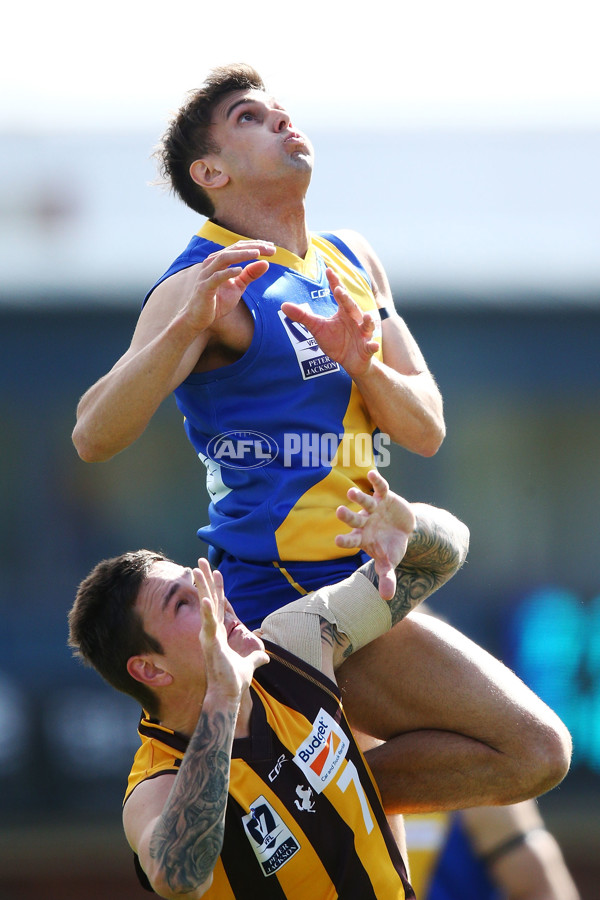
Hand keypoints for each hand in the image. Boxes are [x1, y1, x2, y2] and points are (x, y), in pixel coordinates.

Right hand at [183, 241, 274, 333]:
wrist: (199, 318)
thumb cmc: (218, 301)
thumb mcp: (238, 286)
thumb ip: (250, 274)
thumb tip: (266, 263)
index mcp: (220, 261)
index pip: (239, 247)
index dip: (256, 245)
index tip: (273, 247)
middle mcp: (212, 263)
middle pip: (233, 249)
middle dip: (253, 247)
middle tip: (271, 249)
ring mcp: (207, 274)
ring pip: (223, 258)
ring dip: (241, 255)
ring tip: (257, 254)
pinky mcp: (204, 287)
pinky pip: (216, 277)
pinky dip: (228, 273)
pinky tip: (240, 270)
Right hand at [193, 559, 267, 701]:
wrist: (227, 695)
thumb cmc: (234, 681)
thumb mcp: (249, 665)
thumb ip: (256, 659)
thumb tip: (266, 658)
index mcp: (219, 633)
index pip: (219, 605)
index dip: (218, 588)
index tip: (216, 571)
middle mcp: (211, 631)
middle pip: (209, 599)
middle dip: (205, 580)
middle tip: (199, 561)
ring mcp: (209, 636)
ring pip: (206, 606)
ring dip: (201, 587)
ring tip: (196, 569)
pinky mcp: (210, 644)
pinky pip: (209, 625)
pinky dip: (207, 612)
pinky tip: (205, 599)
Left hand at [280, 268, 379, 376]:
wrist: (350, 361)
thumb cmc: (336, 342)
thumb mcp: (317, 328)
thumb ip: (303, 316)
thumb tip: (283, 305)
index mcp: (343, 311)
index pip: (339, 294)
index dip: (334, 282)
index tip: (328, 270)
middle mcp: (355, 319)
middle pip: (351, 307)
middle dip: (346, 299)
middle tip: (339, 290)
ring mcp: (363, 333)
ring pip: (367, 325)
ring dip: (368, 321)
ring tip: (367, 316)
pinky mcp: (367, 348)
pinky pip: (371, 346)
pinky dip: (372, 345)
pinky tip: (373, 345)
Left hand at [335, 470, 415, 600]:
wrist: (405, 530)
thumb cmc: (392, 547)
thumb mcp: (391, 563)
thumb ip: (387, 578)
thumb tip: (386, 599)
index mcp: (362, 538)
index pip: (350, 540)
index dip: (344, 540)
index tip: (336, 540)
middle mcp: (364, 521)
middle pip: (353, 519)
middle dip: (347, 516)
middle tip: (339, 512)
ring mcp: (373, 508)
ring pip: (363, 502)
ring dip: (358, 497)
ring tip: (351, 493)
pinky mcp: (384, 496)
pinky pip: (380, 487)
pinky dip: (377, 481)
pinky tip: (372, 474)